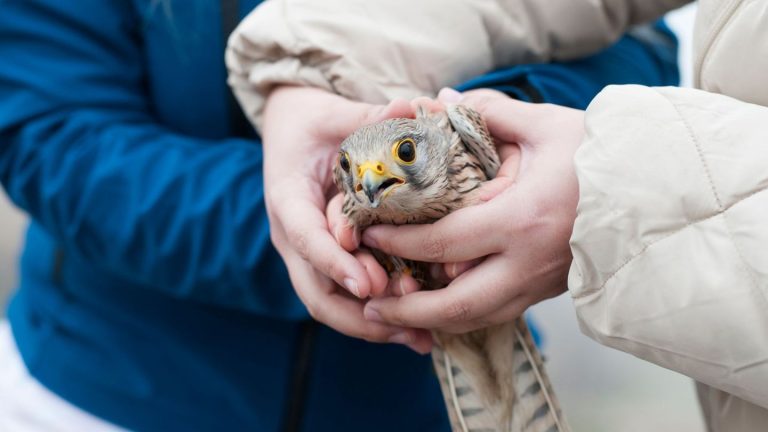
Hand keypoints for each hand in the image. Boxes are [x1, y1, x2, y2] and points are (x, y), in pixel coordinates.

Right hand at [262, 86, 430, 351]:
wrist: (293, 133)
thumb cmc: (314, 122)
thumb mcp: (336, 113)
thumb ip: (371, 116)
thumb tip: (413, 107)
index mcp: (287, 198)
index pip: (305, 237)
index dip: (335, 263)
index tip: (370, 283)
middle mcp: (293, 235)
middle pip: (315, 290)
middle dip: (359, 314)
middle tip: (405, 322)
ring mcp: (309, 254)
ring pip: (330, 304)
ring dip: (372, 326)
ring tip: (419, 339)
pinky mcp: (327, 261)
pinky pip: (346, 298)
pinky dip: (377, 315)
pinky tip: (415, 327)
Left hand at [361, 89, 583, 333]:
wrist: (658, 194)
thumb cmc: (603, 156)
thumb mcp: (548, 127)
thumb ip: (491, 114)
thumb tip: (444, 102)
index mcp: (522, 220)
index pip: (443, 242)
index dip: (400, 244)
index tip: (369, 235)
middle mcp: (527, 263)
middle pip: (455, 304)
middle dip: (406, 309)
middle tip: (369, 303)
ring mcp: (540, 285)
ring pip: (476, 319)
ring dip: (430, 322)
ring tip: (394, 314)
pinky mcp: (548, 292)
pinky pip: (496, 314)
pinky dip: (461, 317)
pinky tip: (437, 310)